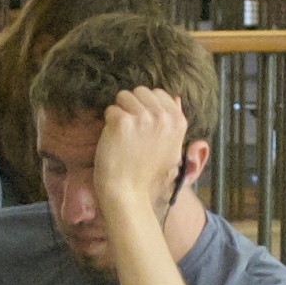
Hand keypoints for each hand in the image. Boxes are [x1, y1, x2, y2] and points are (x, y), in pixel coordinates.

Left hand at [92, 87, 188, 213]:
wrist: (129, 193)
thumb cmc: (148, 174)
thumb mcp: (172, 148)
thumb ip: (173, 122)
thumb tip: (175, 98)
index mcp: (177, 121)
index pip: (158, 93)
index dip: (146, 106)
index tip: (142, 126)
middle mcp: (163, 117)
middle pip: (140, 91)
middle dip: (132, 106)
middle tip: (130, 132)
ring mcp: (143, 118)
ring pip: (123, 97)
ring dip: (119, 113)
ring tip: (123, 136)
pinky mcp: (123, 122)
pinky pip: (110, 110)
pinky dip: (108, 124)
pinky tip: (114, 141)